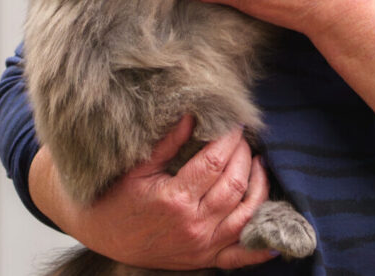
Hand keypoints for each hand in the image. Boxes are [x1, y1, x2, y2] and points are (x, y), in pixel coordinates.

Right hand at [31, 115, 276, 269]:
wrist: (100, 234)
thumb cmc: (116, 196)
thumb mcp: (137, 167)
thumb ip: (168, 142)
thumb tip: (194, 114)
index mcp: (174, 200)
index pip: (215, 163)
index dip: (229, 140)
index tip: (235, 122)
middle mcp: (192, 226)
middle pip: (234, 185)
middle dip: (244, 156)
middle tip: (243, 138)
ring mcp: (201, 246)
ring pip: (245, 216)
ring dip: (259, 187)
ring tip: (259, 163)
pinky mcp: (203, 259)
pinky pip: (239, 256)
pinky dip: (260, 249)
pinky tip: (274, 232)